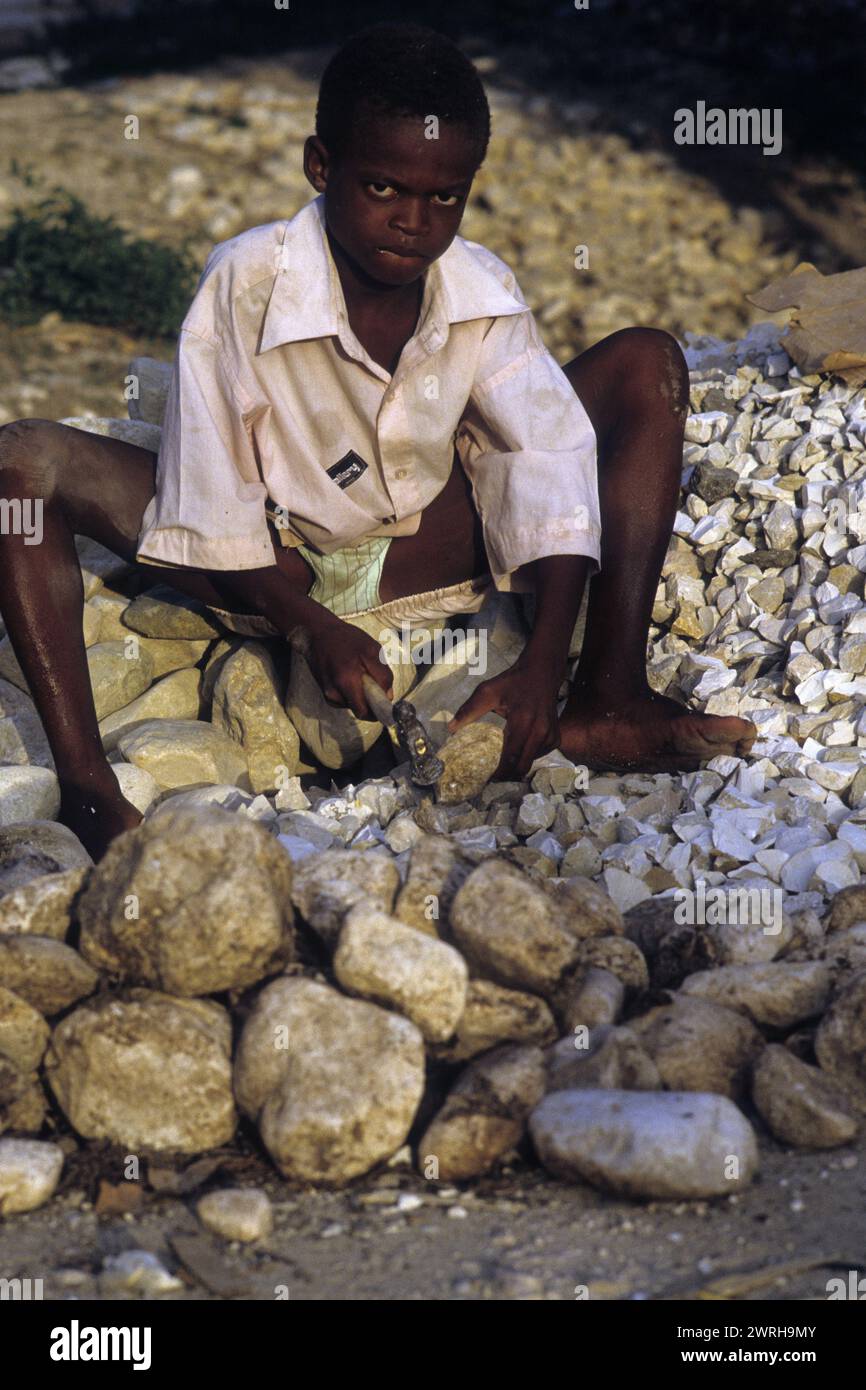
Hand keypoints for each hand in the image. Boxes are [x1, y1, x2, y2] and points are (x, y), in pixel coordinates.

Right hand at [304, 619, 393, 719]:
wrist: (317, 633)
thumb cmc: (347, 638)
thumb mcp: (372, 650)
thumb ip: (383, 675)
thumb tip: (388, 696)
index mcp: (347, 682)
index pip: (365, 712)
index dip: (378, 711)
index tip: (385, 704)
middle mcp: (334, 693)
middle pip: (360, 711)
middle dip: (370, 702)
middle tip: (374, 684)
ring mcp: (328, 694)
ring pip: (353, 705)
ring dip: (360, 695)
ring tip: (359, 674)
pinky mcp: (325, 693)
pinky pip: (345, 700)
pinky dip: (351, 692)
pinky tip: (349, 676)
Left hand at [447, 654, 562, 778]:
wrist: (542, 673)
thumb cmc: (513, 682)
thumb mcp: (488, 691)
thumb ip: (469, 710)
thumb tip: (451, 728)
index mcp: (522, 722)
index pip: (510, 757)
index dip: (499, 773)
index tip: (486, 781)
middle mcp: (540, 732)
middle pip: (522, 767)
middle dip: (507, 776)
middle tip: (492, 779)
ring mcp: (550, 735)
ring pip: (531, 763)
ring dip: (517, 767)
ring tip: (502, 768)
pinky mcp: (555, 737)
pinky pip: (539, 755)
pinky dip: (527, 757)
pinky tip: (517, 752)